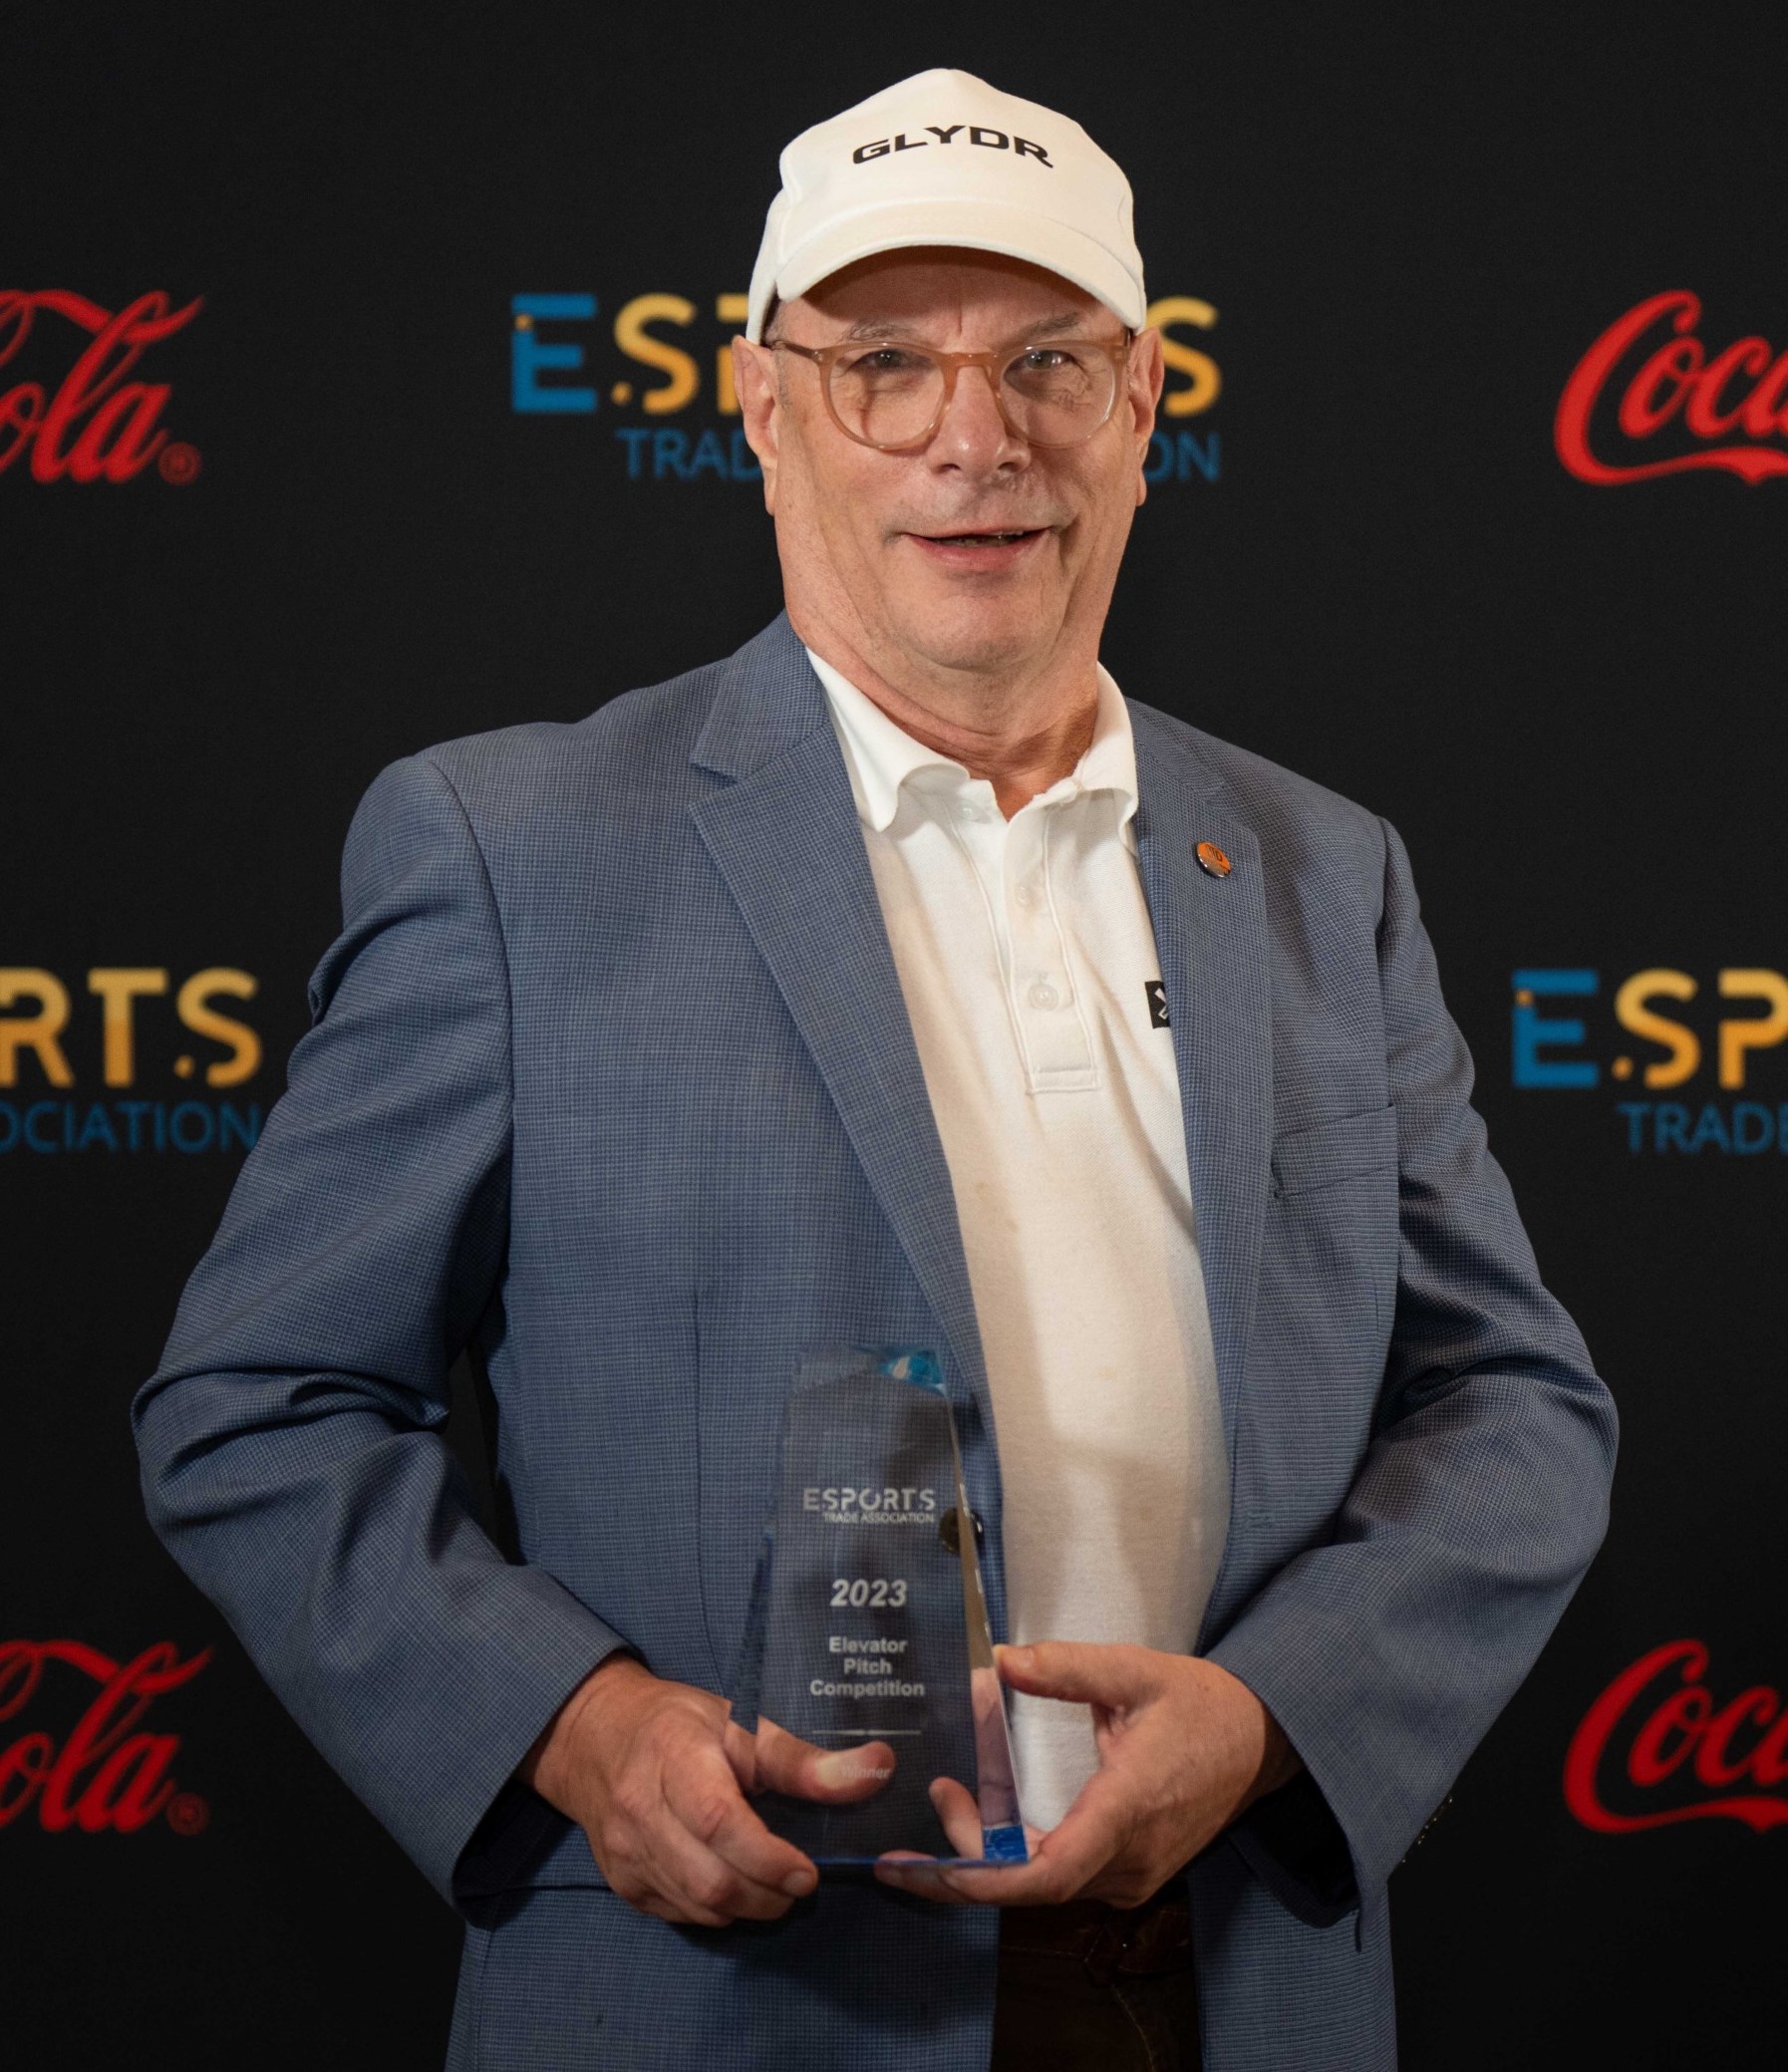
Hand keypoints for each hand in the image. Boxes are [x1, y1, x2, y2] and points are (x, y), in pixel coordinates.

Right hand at [520, 1654, 892, 1926]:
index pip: (718, 1822)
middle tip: (801, 1882)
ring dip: (747, 1907)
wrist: (595, 1737)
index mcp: (674, 1756)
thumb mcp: (740, 1719)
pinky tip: (736, 1885)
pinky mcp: (621, 1882)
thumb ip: (803, 1756)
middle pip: (710, 1878)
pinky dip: (717, 1910)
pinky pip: (680, 1914)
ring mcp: (625, 1852)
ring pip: (697, 1905)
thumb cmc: (679, 1723)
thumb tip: (877, 1768)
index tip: (807, 1872)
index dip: (767, 1857)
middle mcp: (641, 1809)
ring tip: (775, 1885)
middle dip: (767, 1893)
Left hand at [875, 1642, 1301, 1907]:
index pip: (1049, 1873)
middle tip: (934, 1796)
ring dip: (992, 1854)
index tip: (931, 1861)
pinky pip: (1065, 1878)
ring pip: (1046, 1886)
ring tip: (951, 1799)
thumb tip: (999, 1663)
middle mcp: (1130, 1858)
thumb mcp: (1136, 1670)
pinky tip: (990, 1823)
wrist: (1262, 1742)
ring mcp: (1133, 1874)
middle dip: (969, 1854)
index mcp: (1128, 1808)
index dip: (984, 1876)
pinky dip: (1020, 1857)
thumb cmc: (1202, 1705)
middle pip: (1033, 1884)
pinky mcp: (1133, 1874)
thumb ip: (1066, 1668)